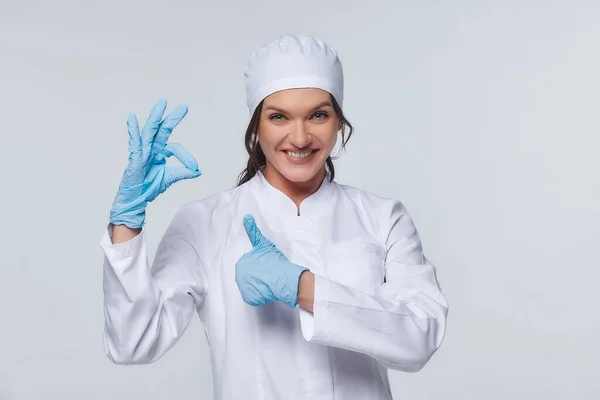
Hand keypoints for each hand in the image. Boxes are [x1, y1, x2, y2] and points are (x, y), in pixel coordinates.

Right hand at [109, 99, 200, 227]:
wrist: (137, 199)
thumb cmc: (149, 187)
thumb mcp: (170, 178)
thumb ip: (183, 173)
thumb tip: (198, 171)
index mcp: (160, 152)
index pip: (175, 148)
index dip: (186, 157)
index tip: (194, 167)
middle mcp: (151, 149)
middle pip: (162, 130)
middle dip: (172, 118)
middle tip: (184, 107)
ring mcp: (142, 152)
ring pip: (150, 131)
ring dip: (156, 117)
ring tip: (162, 103)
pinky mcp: (135, 158)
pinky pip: (134, 142)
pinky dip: (132, 130)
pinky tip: (131, 117)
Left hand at [235, 214, 308, 307]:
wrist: (283, 278)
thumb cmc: (275, 261)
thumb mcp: (263, 243)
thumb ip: (253, 231)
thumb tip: (246, 217)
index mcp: (242, 262)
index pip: (248, 266)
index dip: (259, 267)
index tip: (267, 267)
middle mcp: (239, 274)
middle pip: (248, 276)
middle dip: (258, 276)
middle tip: (269, 275)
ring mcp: (243, 286)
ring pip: (251, 286)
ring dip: (260, 285)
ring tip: (269, 282)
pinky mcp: (248, 296)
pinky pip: (253, 296)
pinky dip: (260, 295)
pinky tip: (267, 289)